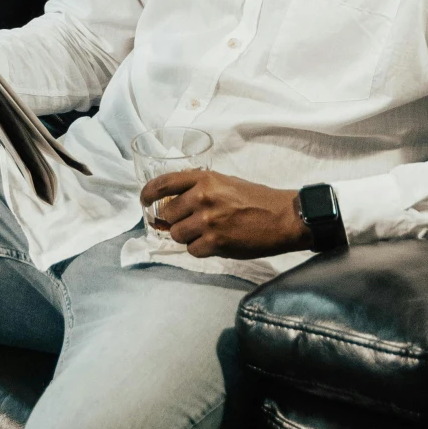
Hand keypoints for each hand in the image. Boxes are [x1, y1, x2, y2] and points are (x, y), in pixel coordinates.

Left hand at [138, 168, 306, 258]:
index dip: (148, 194)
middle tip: (192, 223)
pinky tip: (217, 243)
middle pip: (168, 214)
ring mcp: (207, 221)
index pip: (163, 183)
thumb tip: (174, 202)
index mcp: (204, 178)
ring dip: (188, 237)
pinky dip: (201, 249)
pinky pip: (192, 250)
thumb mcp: (226, 182)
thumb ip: (200, 187)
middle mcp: (202, 197)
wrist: (283, 218)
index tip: (144, 201)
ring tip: (208, 233)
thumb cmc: (257, 198)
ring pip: (177, 234)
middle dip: (176, 221)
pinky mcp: (214, 242)